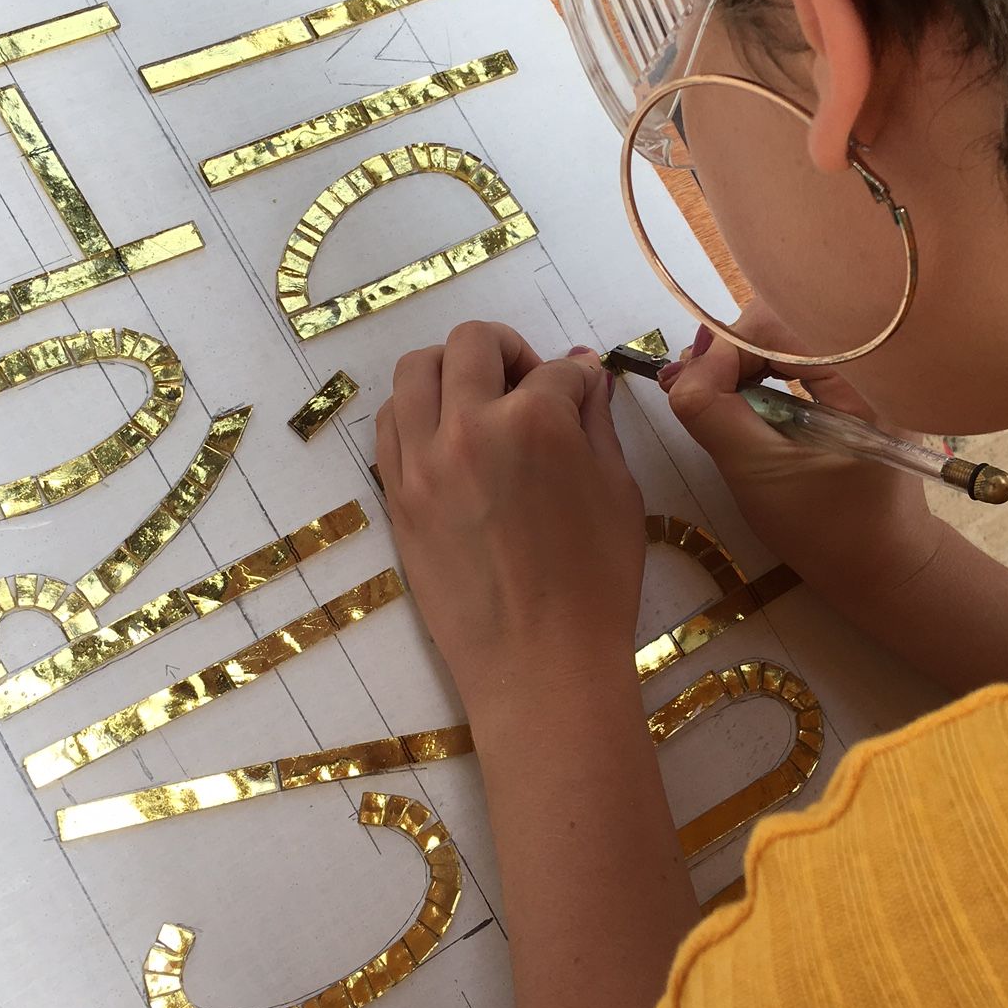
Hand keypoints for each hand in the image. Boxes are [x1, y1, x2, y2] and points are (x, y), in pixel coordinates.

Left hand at [377, 322, 645, 716]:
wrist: (540, 663)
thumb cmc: (596, 583)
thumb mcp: (618, 492)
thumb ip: (597, 423)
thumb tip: (583, 376)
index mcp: (536, 420)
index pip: (557, 369)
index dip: (578, 381)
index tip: (583, 399)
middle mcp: (469, 426)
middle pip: (473, 344)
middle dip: (509, 351)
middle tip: (528, 384)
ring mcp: (422, 462)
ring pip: (415, 370)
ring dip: (450, 369)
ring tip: (477, 400)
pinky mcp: (396, 496)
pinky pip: (389, 425)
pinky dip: (415, 413)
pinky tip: (445, 436)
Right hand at [662, 303, 942, 608]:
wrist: (882, 567)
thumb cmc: (827, 528)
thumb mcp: (758, 472)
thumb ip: (713, 413)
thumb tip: (682, 369)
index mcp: (864, 373)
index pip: (777, 325)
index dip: (726, 348)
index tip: (688, 388)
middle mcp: (870, 358)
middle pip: (779, 324)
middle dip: (728, 353)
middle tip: (684, 388)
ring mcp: (862, 372)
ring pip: (783, 340)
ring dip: (738, 364)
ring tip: (700, 395)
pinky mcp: (851, 387)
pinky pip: (795, 362)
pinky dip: (758, 376)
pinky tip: (732, 399)